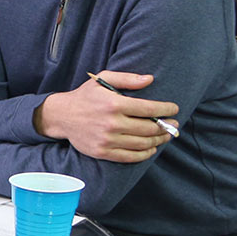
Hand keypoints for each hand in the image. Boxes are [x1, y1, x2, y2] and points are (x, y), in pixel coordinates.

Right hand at [35, 71, 176, 162]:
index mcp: (114, 104)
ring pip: (142, 143)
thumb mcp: (103, 79)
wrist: (62, 116)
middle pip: (149, 128)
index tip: (174, 109)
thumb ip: (127, 78)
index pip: (149, 109)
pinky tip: (151, 148)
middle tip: (174, 124)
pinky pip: (129, 157)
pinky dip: (144, 154)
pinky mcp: (102, 152)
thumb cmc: (85, 96)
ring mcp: (107, 140)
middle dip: (166, 126)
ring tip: (165, 136)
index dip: (166, 109)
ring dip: (158, 140)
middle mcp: (111, 123)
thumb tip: (150, 79)